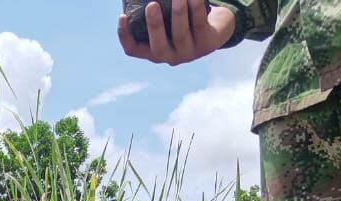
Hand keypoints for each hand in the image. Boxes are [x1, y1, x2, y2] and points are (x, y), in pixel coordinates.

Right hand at [118, 0, 235, 64]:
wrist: (218, 29)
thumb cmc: (186, 20)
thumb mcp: (168, 20)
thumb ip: (157, 11)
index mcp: (155, 52)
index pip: (134, 49)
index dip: (125, 36)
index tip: (122, 17)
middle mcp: (170, 57)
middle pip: (158, 46)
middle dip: (154, 26)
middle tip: (151, 5)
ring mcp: (189, 53)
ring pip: (180, 35)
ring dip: (178, 14)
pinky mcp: (207, 44)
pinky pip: (199, 25)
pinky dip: (196, 9)